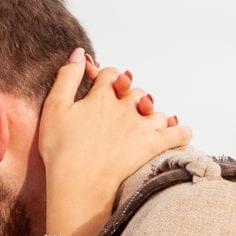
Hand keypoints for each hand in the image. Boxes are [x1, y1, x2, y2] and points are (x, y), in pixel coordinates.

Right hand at [40, 48, 191, 235]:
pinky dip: (181, 131)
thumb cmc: (61, 149)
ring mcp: (141, 125)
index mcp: (101, 95)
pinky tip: (179, 132)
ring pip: (155, 110)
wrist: (79, 183)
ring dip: (150, 114)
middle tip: (121, 111)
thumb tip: (79, 52)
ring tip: (142, 125)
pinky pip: (177, 133)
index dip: (107, 78)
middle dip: (129, 96)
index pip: (111, 74)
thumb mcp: (54, 108)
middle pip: (135, 90)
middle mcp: (124, 106)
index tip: (103, 87)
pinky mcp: (154, 145)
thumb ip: (66, 77)